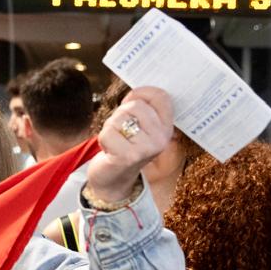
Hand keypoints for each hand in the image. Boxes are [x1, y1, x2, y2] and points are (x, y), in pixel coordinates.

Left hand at [85, 87, 174, 204]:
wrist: (114, 179)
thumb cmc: (124, 146)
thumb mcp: (139, 126)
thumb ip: (142, 106)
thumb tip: (137, 90)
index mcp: (167, 128)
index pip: (161, 96)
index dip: (141, 92)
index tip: (132, 100)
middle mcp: (161, 139)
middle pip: (136, 105)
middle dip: (121, 114)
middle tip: (121, 130)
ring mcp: (146, 149)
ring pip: (120, 118)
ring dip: (111, 127)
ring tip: (117, 141)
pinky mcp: (128, 157)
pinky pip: (107, 133)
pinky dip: (103, 140)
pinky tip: (110, 151)